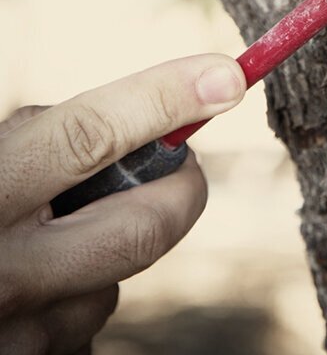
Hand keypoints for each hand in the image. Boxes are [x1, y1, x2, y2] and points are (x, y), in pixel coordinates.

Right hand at [0, 54, 244, 352]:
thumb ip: (32, 143)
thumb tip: (146, 116)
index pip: (89, 134)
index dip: (164, 96)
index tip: (227, 75)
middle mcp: (4, 272)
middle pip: (145, 226)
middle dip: (183, 189)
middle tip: (183, 163)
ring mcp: (22, 335)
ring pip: (116, 279)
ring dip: (108, 249)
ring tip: (51, 236)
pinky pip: (84, 324)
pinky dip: (76, 296)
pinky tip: (30, 289)